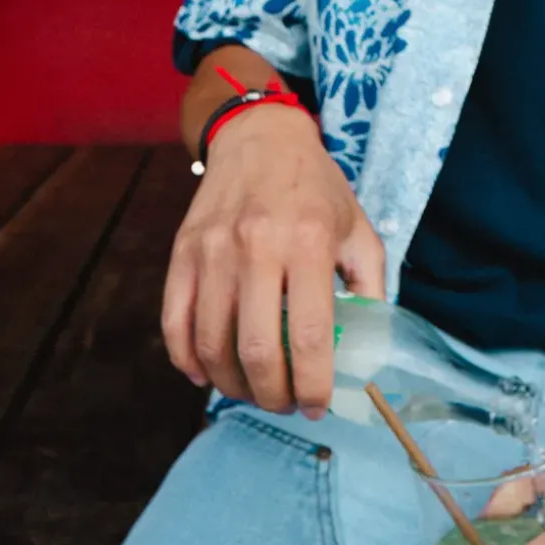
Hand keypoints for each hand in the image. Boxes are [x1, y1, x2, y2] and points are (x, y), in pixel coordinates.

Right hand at [162, 106, 384, 418]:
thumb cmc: (316, 190)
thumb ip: (370, 291)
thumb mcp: (359, 231)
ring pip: (212, 344)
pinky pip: (175, 322)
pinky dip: (188, 360)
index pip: (310, 336)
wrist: (259, 138)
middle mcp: (257, 246)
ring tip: (254, 391)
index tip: (317, 407)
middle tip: (285, 404)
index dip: (313, 385)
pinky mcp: (181, 253)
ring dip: (232, 385)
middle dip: (273, 395)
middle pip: (257, 350)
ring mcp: (212, 250)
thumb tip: (366, 355)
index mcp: (309, 242)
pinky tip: (208, 373)